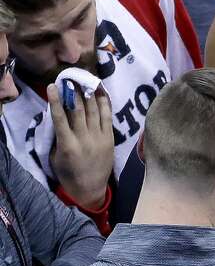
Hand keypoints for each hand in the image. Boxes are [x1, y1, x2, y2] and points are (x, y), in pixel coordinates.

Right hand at [48, 82, 113, 209]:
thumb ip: (57, 137)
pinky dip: (104, 103)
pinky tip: (101, 92)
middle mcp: (84, 138)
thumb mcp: (55, 157)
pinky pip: (107, 116)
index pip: (60, 118)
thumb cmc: (69, 173)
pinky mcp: (110, 137)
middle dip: (74, 92)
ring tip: (86, 80)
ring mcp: (99, 137)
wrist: (91, 188)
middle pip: (79, 110)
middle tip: (71, 78)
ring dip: (89, 93)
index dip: (55, 100)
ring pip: (94, 110)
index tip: (52, 87)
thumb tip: (57, 115)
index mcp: (67, 145)